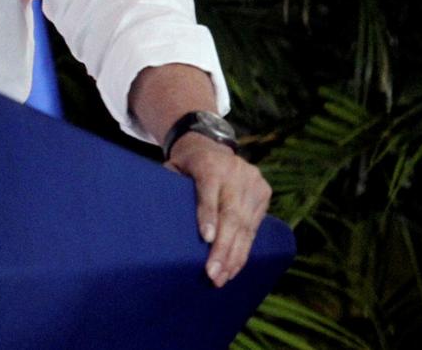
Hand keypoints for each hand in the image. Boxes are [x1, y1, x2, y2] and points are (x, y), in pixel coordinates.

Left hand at [166, 133, 271, 287]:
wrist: (212, 144)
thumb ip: (169, 187)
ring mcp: (253, 183)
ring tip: (222, 278)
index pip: (209, 191)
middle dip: (222, 248)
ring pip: (246, 226)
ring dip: (234, 256)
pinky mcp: (264, 193)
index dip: (208, 215)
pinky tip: (234, 267)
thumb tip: (158, 217)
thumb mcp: (172, 167)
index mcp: (209, 164)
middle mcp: (235, 172)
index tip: (206, 238)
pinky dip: (244, 249)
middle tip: (213, 274)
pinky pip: (255, 227)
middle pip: (231, 214)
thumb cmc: (186, 163)